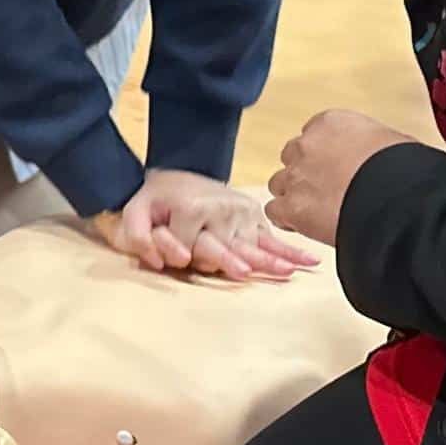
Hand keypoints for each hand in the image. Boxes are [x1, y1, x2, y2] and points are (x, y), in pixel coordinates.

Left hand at [110, 170, 322, 280]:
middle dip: (230, 261)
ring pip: (252, 246)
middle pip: (224, 249)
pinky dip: (291, 252)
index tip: (173, 256)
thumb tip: (156, 262)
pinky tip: (309, 262)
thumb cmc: (158, 198)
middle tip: (243, 272)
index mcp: (192, 208)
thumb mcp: (136, 210)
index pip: (187, 248)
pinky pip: (273, 238)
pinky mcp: (254, 217)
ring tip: (289, 273)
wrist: (181, 172)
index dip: (176, 255)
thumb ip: (136, 234)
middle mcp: (221, 210)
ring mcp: (241, 214)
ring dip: (272, 260)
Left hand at [269, 110, 420, 246]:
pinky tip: (302, 226)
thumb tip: (381, 155)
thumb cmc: (407, 170)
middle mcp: (307, 145)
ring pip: (280, 183)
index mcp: (332, 123)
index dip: (323, 153)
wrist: (398, 199)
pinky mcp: (291, 207)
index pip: (314, 133)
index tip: (334, 166)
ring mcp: (296, 176)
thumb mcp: (394, 142)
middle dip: (306, 172)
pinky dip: (286, 219)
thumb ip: (373, 144)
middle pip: (293, 156)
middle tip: (326, 190)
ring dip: (294, 195)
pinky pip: (274, 211)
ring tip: (317, 211)